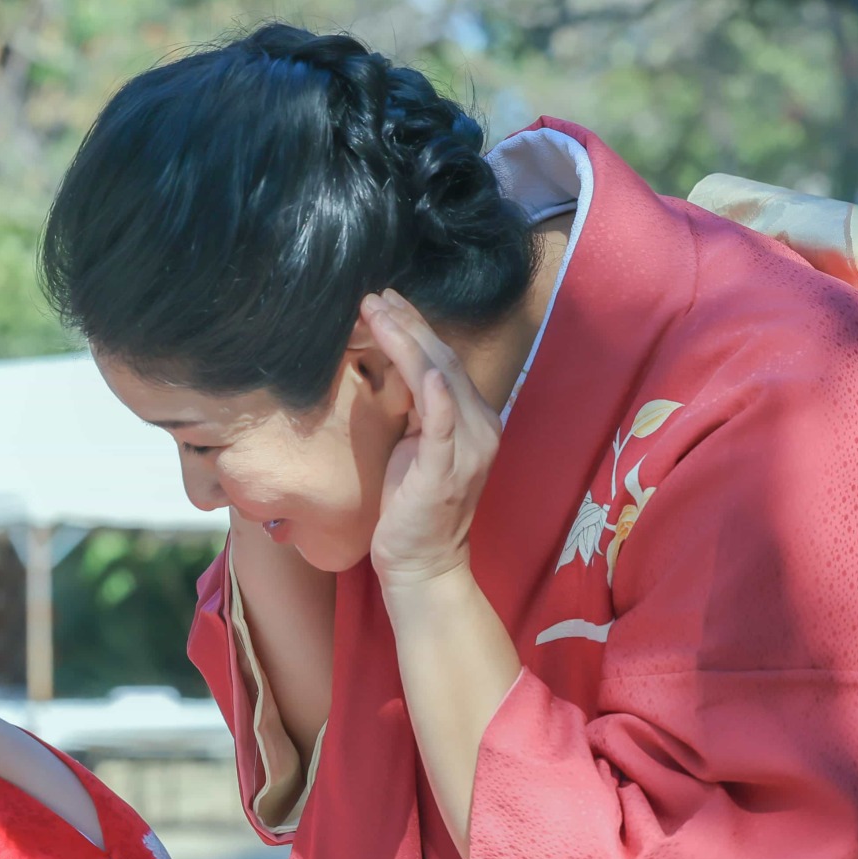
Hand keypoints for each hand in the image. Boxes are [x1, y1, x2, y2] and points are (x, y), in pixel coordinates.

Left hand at [361, 290, 501, 588]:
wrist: (422, 562)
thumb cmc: (411, 507)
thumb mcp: (412, 445)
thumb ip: (414, 408)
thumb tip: (392, 366)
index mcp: (474, 419)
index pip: (445, 360)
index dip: (417, 327)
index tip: (387, 300)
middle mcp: (482, 427)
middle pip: (444, 360)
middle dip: (408, 324)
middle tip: (375, 296)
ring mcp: (468, 448)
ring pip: (440, 380)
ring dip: (407, 342)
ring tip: (377, 312)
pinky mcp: (447, 470)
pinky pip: (443, 425)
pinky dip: (437, 396)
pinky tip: (427, 371)